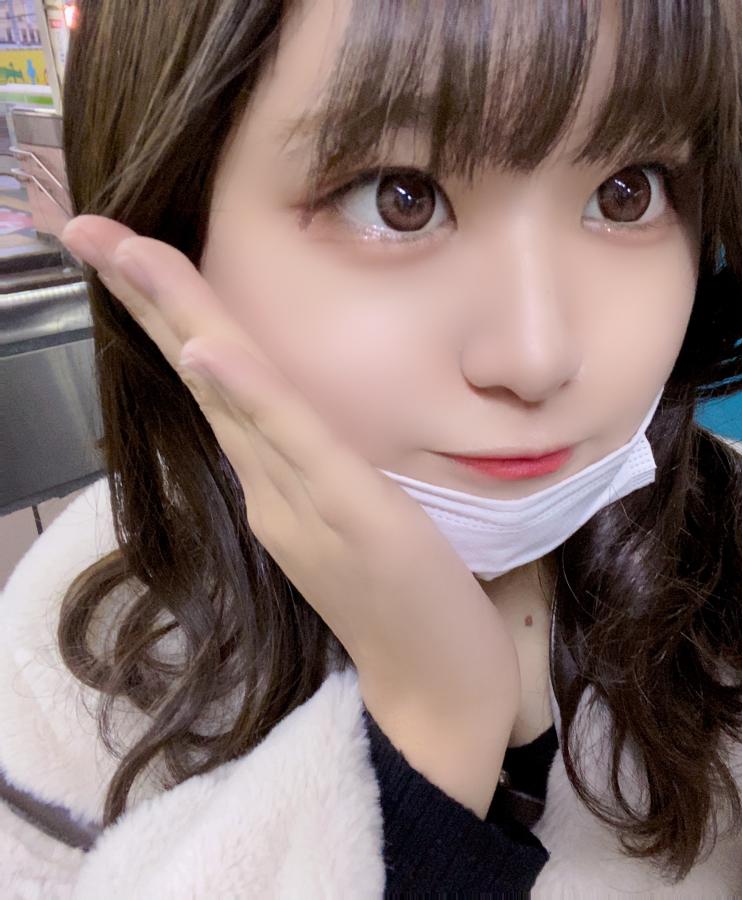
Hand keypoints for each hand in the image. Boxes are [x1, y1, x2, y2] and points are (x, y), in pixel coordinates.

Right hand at [60, 215, 520, 814]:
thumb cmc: (403, 600)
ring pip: (236, 397)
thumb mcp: (351, 517)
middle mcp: (272, 485)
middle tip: (85, 228)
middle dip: (150, 297)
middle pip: (207, 374)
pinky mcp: (353, 517)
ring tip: (126, 252)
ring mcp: (304, 503)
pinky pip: (297, 445)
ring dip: (181, 320)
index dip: (170, 316)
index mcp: (274, 479)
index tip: (124, 251)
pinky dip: (249, 393)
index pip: (217, 382)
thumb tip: (278, 425)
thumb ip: (309, 470)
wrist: (437, 689)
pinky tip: (209, 349)